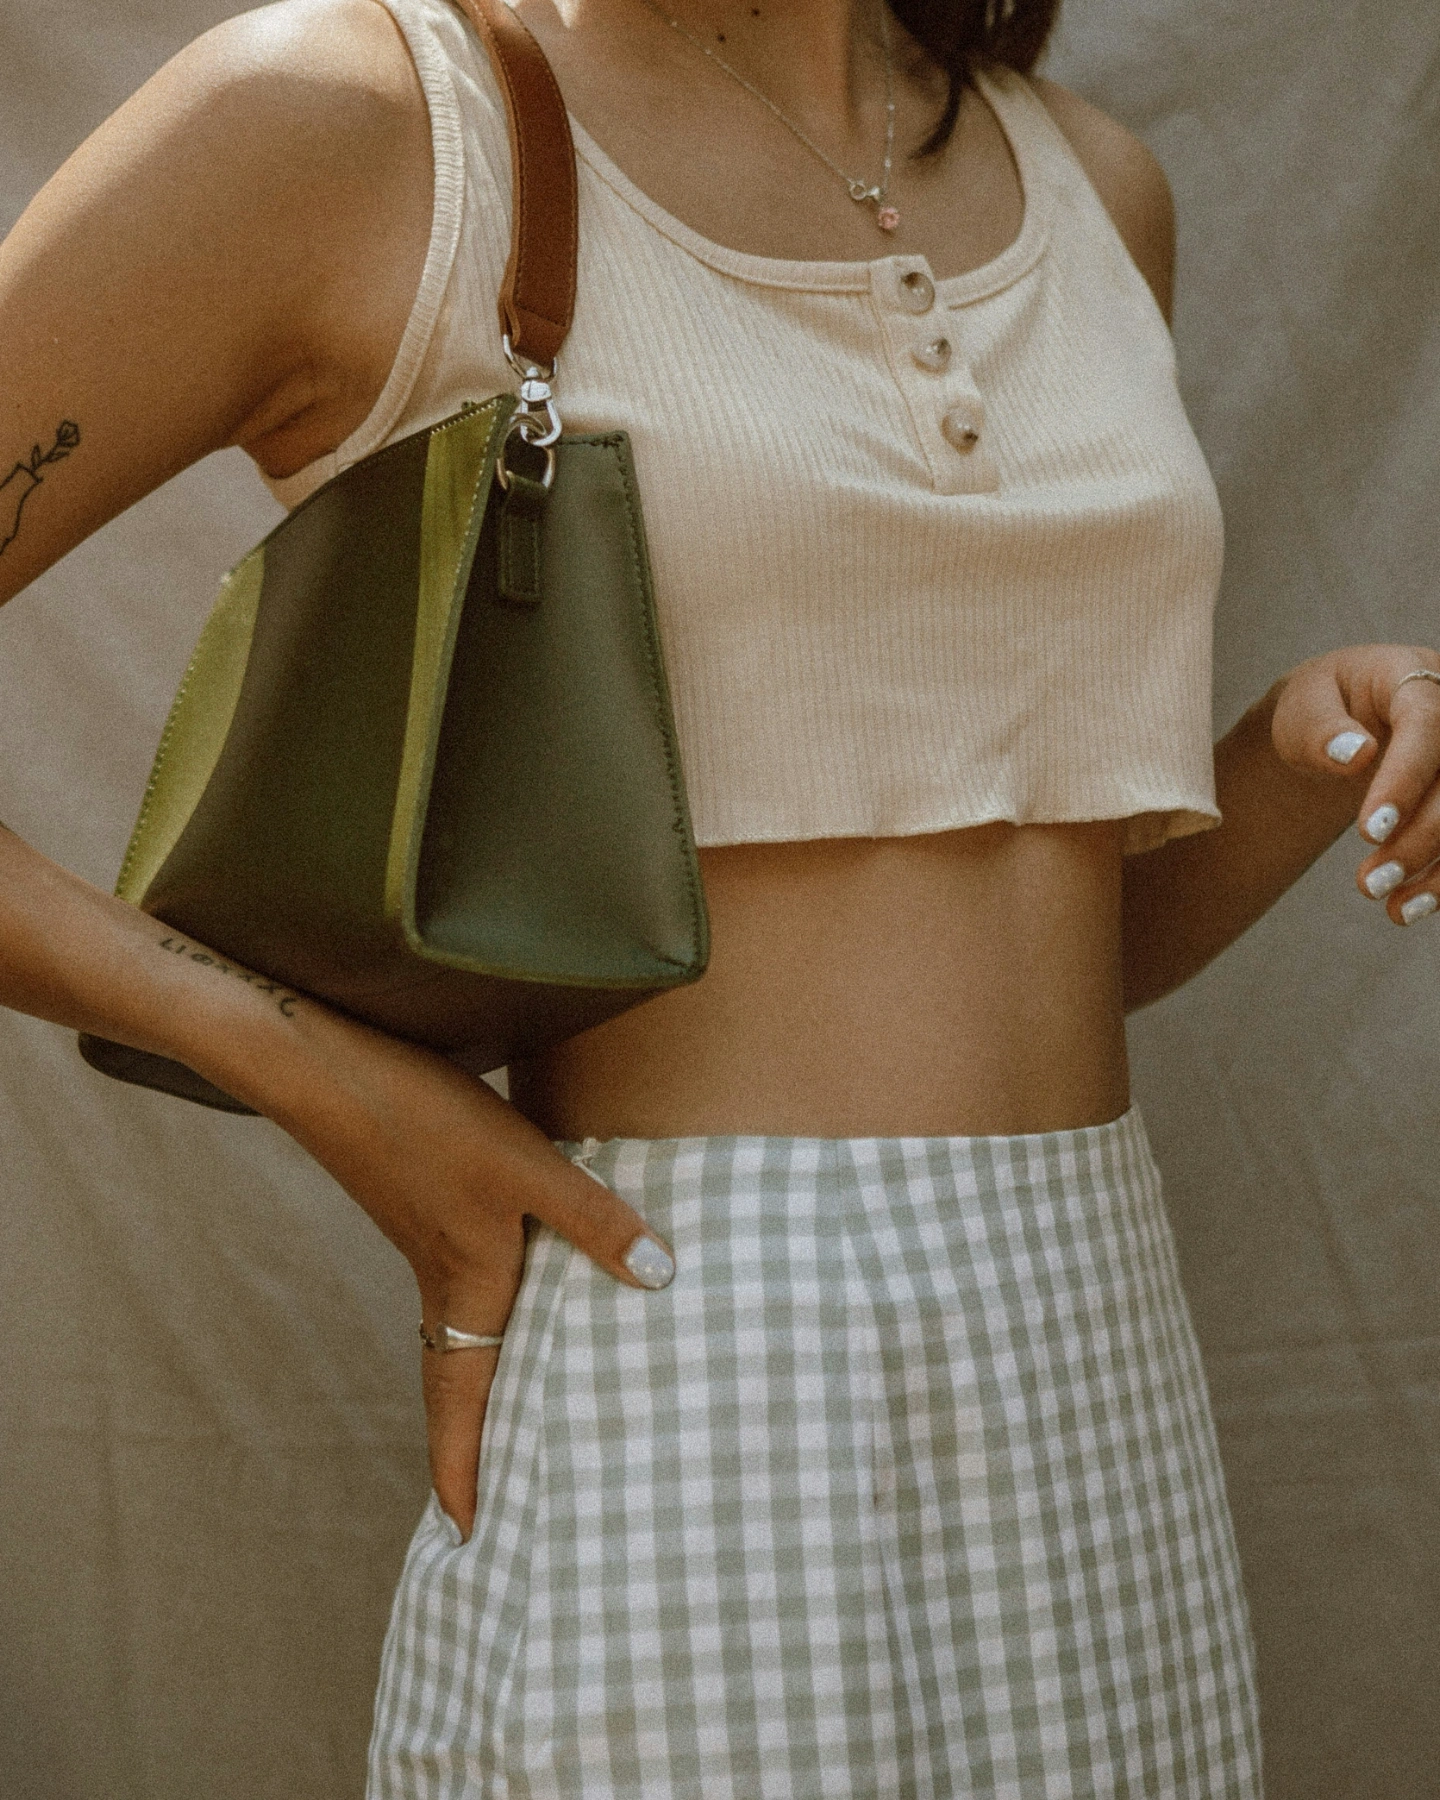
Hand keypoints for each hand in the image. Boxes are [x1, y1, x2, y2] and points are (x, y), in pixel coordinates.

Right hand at [220, 1010, 673, 1540]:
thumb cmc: (425, 1124)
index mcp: (464, 1289)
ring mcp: (425, 1241)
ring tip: (517, 1411)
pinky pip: (456, 1288)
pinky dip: (484, 1317)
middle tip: (494, 1497)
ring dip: (479, 1382)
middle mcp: (439, 1281)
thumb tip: (660, 1279)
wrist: (326, 1065)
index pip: (459, 1406)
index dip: (462, 1471)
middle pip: (453, 1384)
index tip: (464, 1540)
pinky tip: (519, 1290)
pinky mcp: (423, 1204)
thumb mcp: (527, 1168)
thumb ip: (594, 1221)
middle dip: (471, 1443)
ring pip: (456, 1335)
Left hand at [1270, 646, 1439, 924]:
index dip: (1405, 781)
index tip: (1367, 833)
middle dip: (1420, 839)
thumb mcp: (1303, 707)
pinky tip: (1410, 909)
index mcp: (1416, 678)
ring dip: (1437, 868)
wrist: (1342, 720)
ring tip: (1390, 907)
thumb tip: (1356, 754)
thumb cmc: (1320, 708)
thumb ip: (1321, 729)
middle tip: (1367, 884)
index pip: (1426, 726)